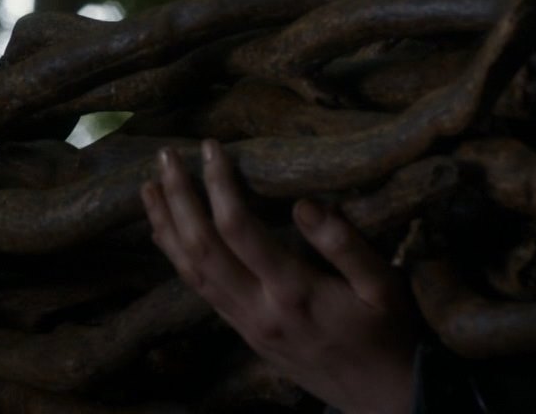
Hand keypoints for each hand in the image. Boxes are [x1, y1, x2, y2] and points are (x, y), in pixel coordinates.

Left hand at [140, 141, 418, 413]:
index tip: (212, 147)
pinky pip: (200, 291)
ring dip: (166, 227)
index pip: (240, 230)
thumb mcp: (383, 287)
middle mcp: (259, 309)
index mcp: (293, 292)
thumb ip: (344, 245)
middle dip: (179, 199)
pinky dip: (177, 258)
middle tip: (165, 157)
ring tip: (148, 189)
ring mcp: (246, 325)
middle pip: (201, 249)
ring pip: (192, 272)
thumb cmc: (388, 335)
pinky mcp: (244, 333)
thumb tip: (305, 204)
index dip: (219, 185)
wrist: (382, 399)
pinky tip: (166, 235)